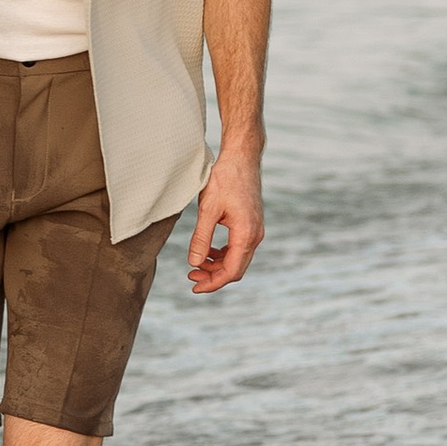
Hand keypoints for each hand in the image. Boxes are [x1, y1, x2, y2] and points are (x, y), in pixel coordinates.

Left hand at [186, 143, 261, 293]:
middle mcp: (255, 235)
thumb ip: (201, 238)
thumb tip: (193, 263)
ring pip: (237, 259)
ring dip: (217, 266)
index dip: (212, 283)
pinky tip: (207, 252)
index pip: (231, 271)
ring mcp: (255, 230)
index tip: (194, 287)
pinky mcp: (251, 224)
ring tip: (196, 266)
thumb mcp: (208, 209)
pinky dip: (223, 254)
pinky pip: (238, 248)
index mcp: (246, 234)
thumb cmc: (225, 179)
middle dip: (213, 277)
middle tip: (191, 277)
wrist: (242, 158)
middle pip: (236, 269)